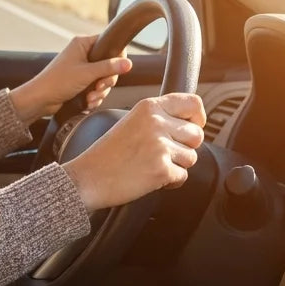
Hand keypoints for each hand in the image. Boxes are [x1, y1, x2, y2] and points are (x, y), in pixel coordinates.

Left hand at [9, 35, 132, 123]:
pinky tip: (87, 103)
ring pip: (103, 79)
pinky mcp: (79, 83)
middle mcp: (83, 54)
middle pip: (109, 65)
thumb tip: (128, 63)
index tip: (119, 68)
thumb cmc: (57, 82)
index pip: (109, 43)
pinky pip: (95, 89)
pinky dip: (94, 97)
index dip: (117, 56)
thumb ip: (109, 67)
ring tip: (90, 98)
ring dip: (100, 92)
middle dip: (106, 80)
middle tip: (99, 86)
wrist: (39, 100)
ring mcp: (81, 69)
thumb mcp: (87, 73)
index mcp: (83, 44)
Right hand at [63, 93, 205, 210]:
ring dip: (176, 165)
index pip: (193, 103)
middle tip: (163, 154)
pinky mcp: (161, 169)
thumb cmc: (106, 154)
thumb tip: (191, 124)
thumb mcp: (131, 122)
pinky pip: (183, 176)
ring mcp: (159, 146)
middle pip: (197, 134)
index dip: (197, 117)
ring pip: (192, 157)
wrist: (87, 178)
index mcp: (149, 107)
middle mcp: (156, 123)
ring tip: (152, 165)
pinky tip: (151, 178)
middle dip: (184, 148)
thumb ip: (158, 118)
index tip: (191, 126)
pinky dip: (170, 181)